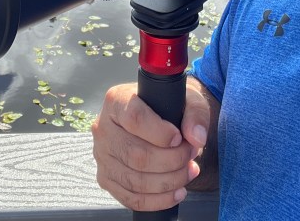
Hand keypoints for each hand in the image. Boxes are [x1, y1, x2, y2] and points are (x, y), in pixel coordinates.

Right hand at [91, 78, 213, 211]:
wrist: (160, 120)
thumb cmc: (171, 106)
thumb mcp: (187, 100)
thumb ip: (195, 114)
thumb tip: (197, 137)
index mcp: (117, 101)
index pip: (134, 118)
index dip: (160, 133)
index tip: (179, 138)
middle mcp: (103, 128)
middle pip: (136, 154)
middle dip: (172, 161)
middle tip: (191, 155)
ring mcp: (102, 156)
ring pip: (134, 180)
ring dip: (169, 182)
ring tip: (189, 172)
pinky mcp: (106, 178)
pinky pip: (130, 198)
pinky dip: (158, 200)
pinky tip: (176, 191)